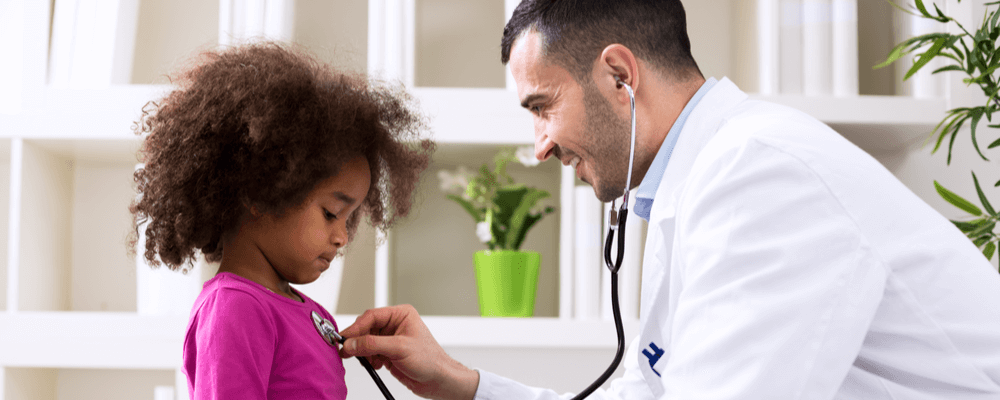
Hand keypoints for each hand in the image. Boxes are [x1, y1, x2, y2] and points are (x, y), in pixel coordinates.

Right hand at [338, 304, 479, 399]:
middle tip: (347, 351)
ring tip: (368, 360)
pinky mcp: (388, 353)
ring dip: (363, 352)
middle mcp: (395, 325)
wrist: (438, 380)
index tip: (344, 338)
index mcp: (401, 315)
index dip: (356, 327)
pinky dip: (369, 360)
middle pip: (366, 328)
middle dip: (358, 341)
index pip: (371, 316)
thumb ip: (372, 344)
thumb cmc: (430, 360)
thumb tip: (351, 343)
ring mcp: (391, 339)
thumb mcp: (399, 348)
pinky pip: (369, 353)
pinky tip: (377, 365)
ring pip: (366, 342)